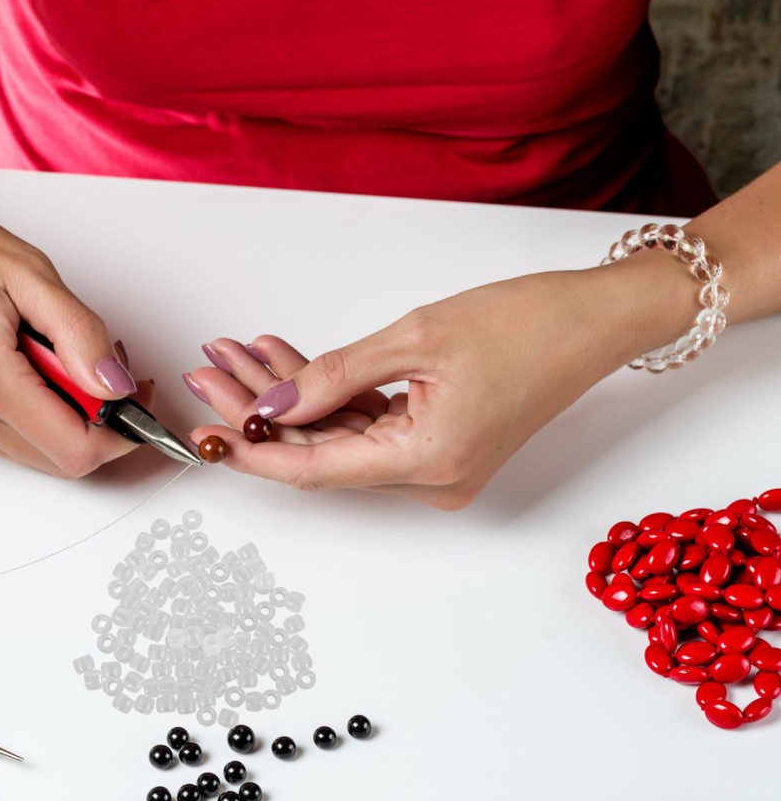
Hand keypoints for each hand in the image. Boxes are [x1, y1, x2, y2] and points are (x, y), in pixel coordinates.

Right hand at [0, 172, 150, 476]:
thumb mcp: (28, 273)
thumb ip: (81, 336)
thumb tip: (119, 386)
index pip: (77, 449)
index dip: (123, 433)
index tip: (140, 399)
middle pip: (61, 460)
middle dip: (102, 425)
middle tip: (111, 370)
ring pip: (38, 452)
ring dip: (71, 418)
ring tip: (67, 357)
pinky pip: (11, 436)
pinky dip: (41, 412)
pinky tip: (38, 367)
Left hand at [185, 268, 681, 507]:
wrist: (593, 320)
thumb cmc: (527, 323)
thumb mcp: (415, 338)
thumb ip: (334, 374)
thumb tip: (273, 402)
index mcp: (427, 462)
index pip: (314, 469)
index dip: (254, 449)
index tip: (207, 429)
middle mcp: (429, 479)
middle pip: (320, 453)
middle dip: (261, 411)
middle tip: (213, 370)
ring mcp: (433, 466)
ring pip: (338, 438)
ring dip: (290, 398)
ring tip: (239, 354)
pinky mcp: (436, 444)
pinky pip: (367, 426)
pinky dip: (328, 396)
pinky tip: (287, 360)